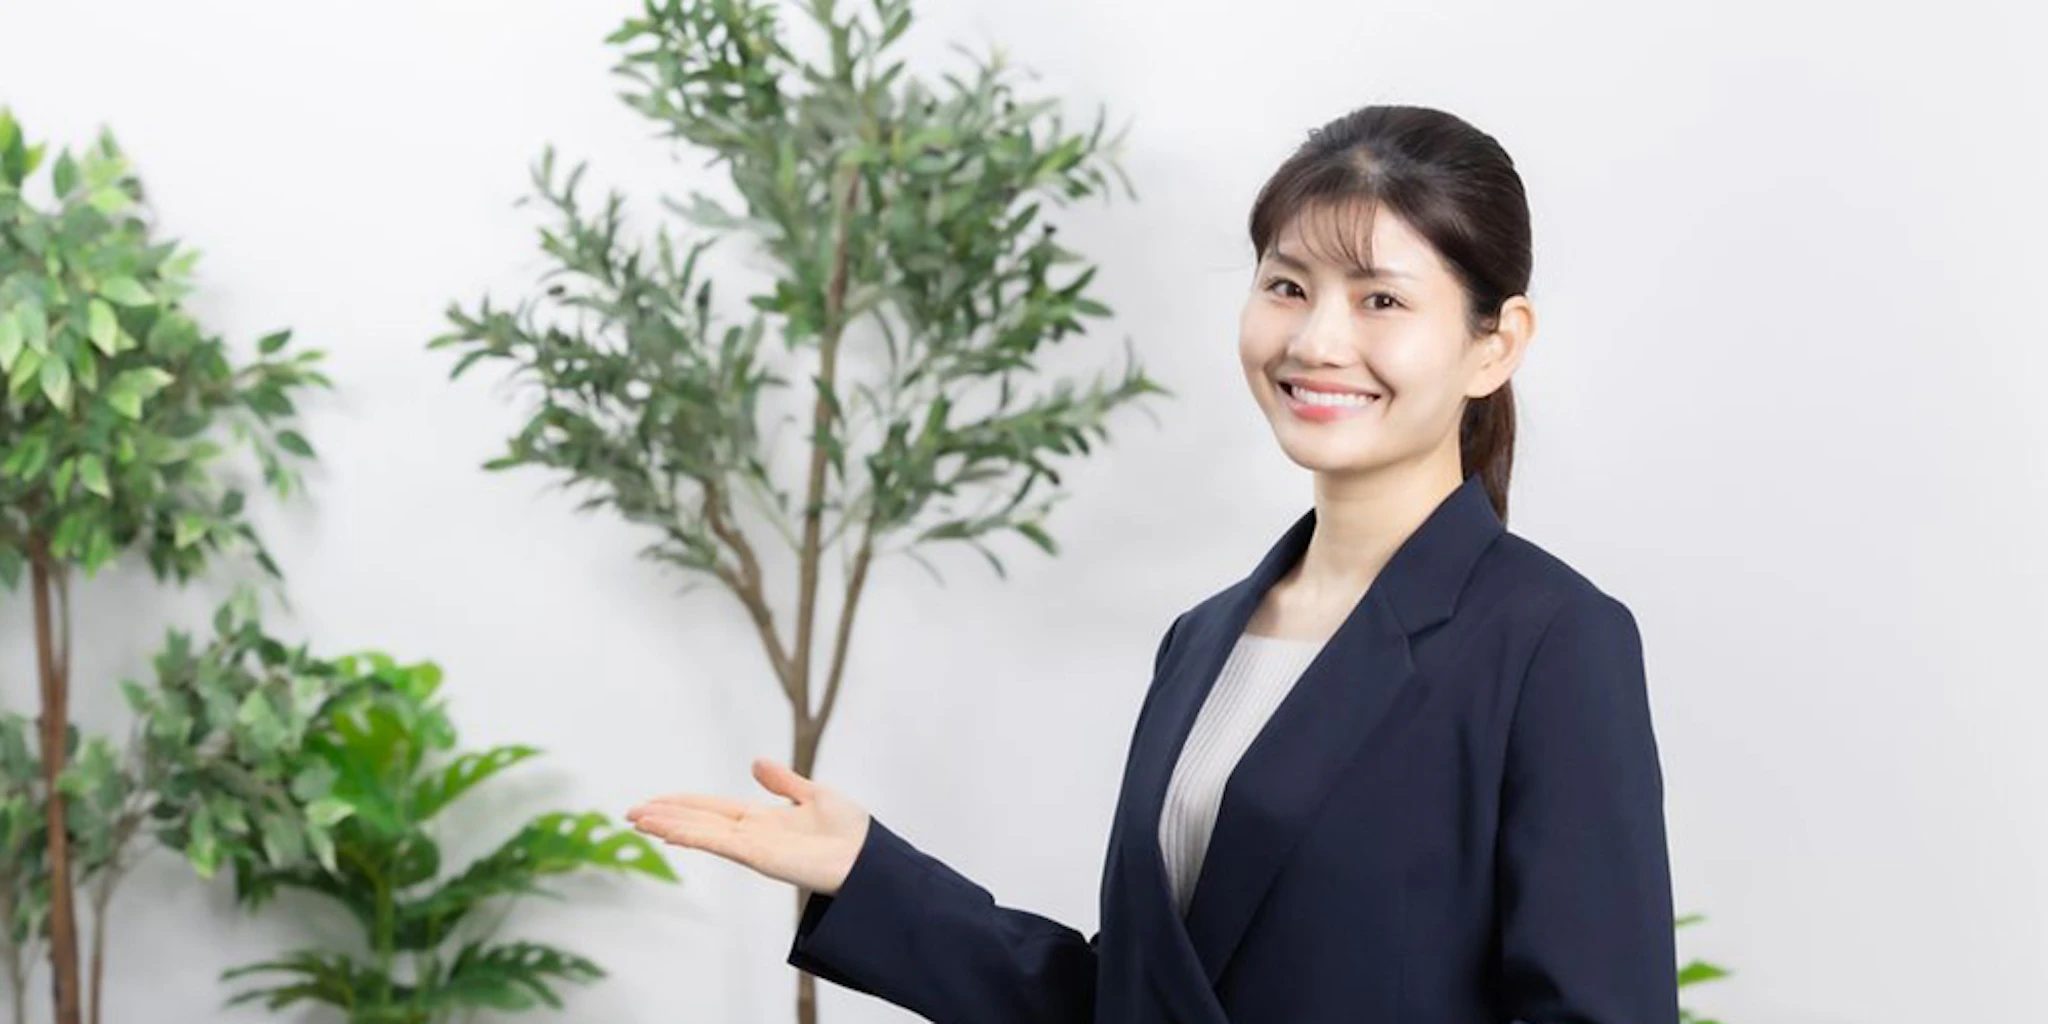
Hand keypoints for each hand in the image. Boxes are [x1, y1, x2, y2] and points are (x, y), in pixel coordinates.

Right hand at [625, 757, 870, 895]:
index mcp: (763, 820)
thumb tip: (755, 763)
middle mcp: (752, 834)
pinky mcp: (759, 856)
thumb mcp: (814, 795)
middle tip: (630, 813)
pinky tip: (667, 830)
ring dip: (668, 824)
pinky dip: (692, 835)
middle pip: (699, 820)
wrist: (869, 859)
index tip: (656, 801)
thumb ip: (784, 782)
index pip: (713, 809)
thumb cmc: (851, 834)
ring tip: (636, 819)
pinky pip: (718, 842)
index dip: (684, 803)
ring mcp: (752, 847)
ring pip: (701, 831)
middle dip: (665, 816)